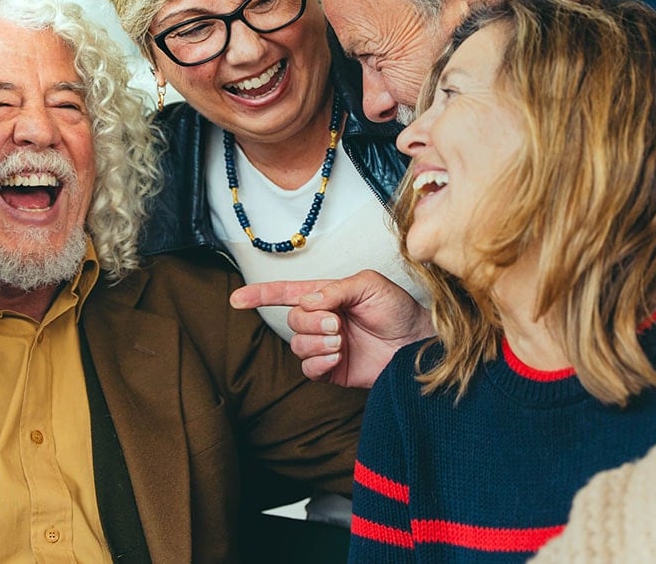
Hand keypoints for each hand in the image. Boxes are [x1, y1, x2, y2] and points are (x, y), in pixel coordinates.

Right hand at [230, 270, 433, 387]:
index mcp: (326, 297)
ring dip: (317, 343)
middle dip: (310, 322)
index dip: (260, 295)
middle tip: (337, 324)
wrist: (419, 343)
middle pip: (292, 320)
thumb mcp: (370, 285)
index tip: (237, 299)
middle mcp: (322, 321)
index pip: (286, 293)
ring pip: (298, 345)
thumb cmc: (399, 310)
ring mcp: (326, 347)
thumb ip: (336, 289)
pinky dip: (318, 362)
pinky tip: (337, 357)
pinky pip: (308, 369)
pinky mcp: (333, 370)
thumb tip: (308, 301)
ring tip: (341, 341)